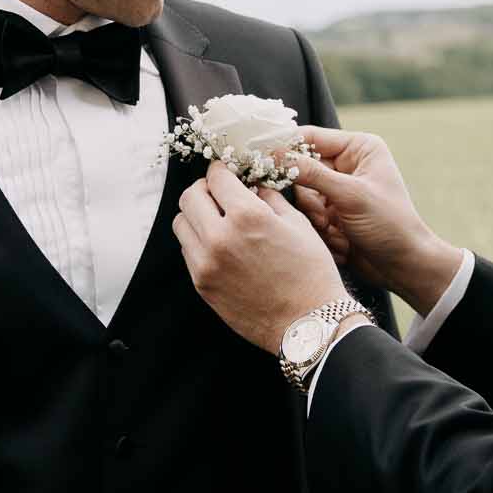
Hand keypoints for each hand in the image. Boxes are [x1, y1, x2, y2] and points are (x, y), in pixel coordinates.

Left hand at [173, 163, 347, 351]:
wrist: (308, 323)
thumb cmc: (311, 274)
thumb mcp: (298, 224)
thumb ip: (269, 198)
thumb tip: (251, 186)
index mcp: (247, 216)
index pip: (217, 177)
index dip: (221, 169)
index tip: (225, 172)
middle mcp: (220, 237)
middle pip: (190, 197)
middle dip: (204, 189)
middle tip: (218, 193)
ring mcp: (206, 263)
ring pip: (181, 223)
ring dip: (196, 215)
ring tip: (216, 220)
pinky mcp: (202, 284)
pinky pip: (187, 251)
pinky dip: (197, 241)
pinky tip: (219, 245)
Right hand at [288, 126, 462, 314]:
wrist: (403, 265)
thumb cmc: (389, 224)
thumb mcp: (350, 195)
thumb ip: (311, 173)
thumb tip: (275, 155)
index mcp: (358, 148)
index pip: (311, 137)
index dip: (286, 147)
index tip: (262, 159)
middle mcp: (347, 165)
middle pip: (302, 168)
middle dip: (309, 195)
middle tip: (322, 213)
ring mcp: (338, 190)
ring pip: (302, 195)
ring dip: (315, 215)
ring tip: (334, 228)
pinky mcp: (332, 212)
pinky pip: (308, 214)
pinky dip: (320, 228)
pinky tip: (340, 240)